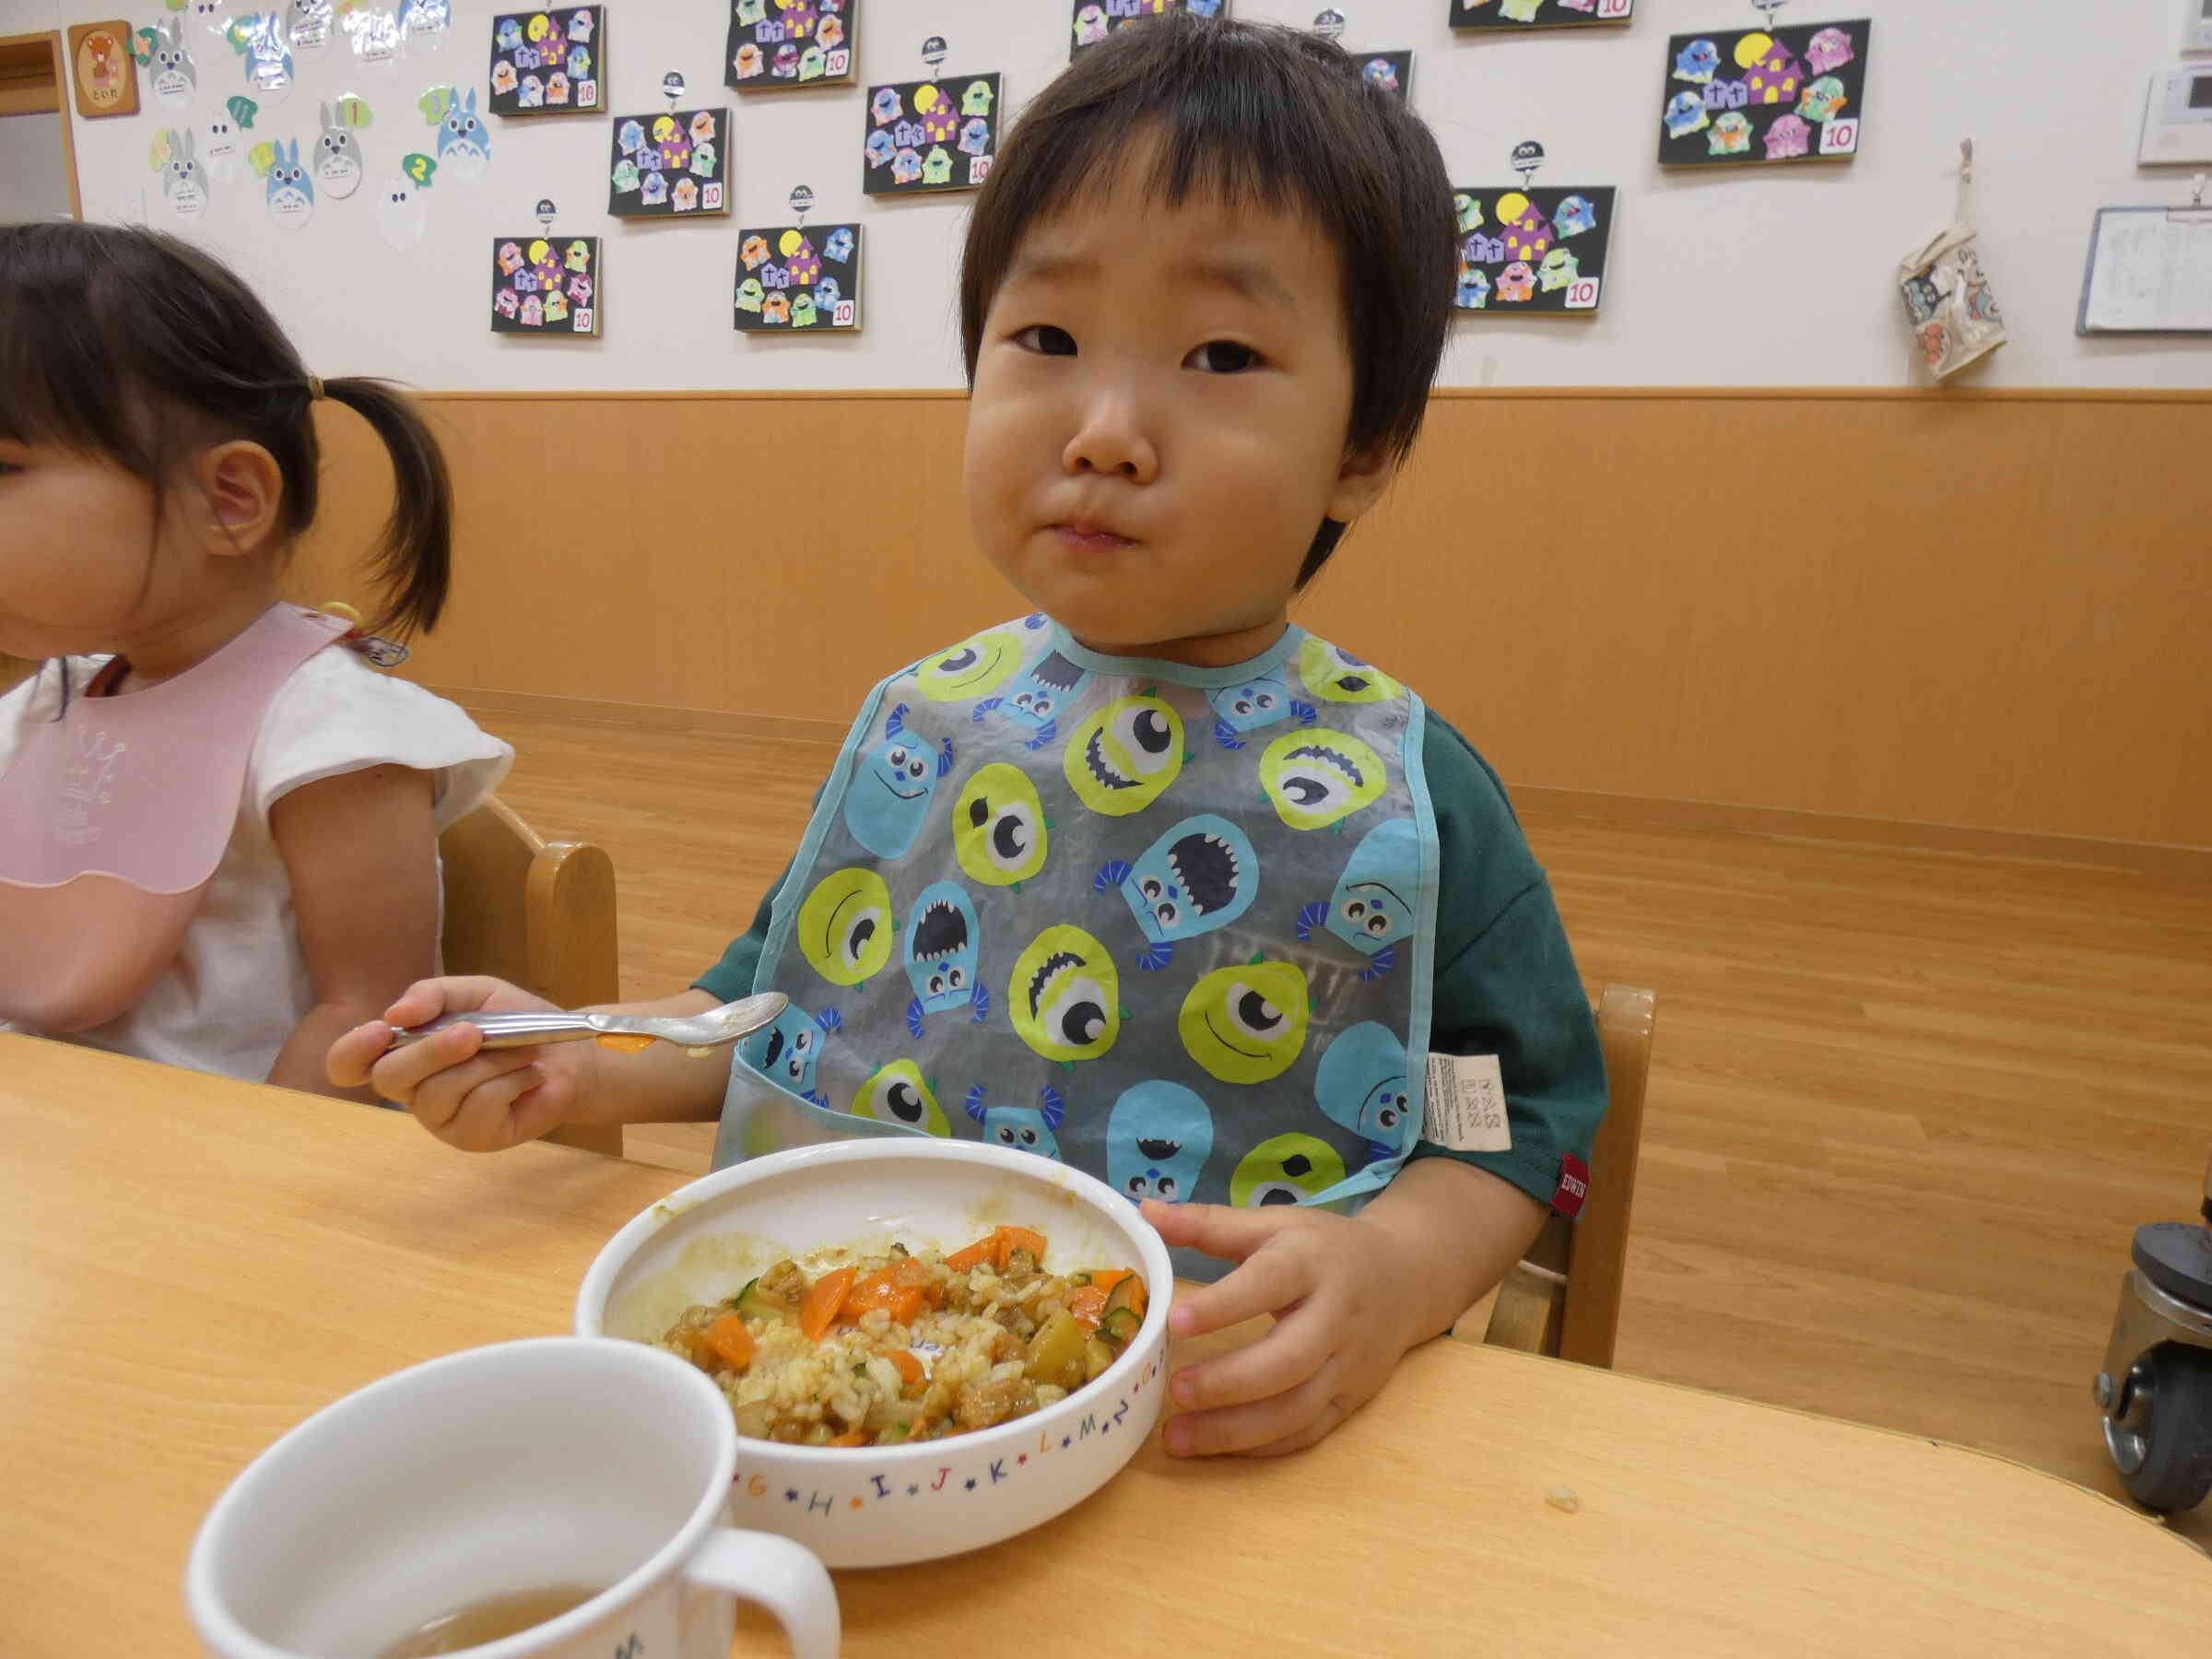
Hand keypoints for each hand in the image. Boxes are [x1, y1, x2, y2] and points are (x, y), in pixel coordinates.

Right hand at [325, 976, 594, 1151]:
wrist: (572, 1054)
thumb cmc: (517, 1024)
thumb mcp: (474, 994)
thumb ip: (433, 995)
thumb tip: (396, 1014)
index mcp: (402, 1053)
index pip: (348, 1064)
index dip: (351, 1052)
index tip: (380, 1031)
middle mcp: (412, 1091)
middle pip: (391, 1078)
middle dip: (432, 1051)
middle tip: (473, 1032)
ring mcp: (440, 1120)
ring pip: (440, 1092)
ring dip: (487, 1063)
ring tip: (519, 1051)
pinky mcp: (473, 1138)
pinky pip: (479, 1107)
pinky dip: (510, 1082)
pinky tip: (527, 1077)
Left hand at [1141, 1198, 1417, 1457]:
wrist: (1407, 1278)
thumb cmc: (1325, 1249)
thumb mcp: (1275, 1224)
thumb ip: (1210, 1223)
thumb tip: (1145, 1212)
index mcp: (1313, 1263)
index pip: (1268, 1283)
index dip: (1223, 1304)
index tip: (1175, 1320)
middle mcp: (1336, 1317)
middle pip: (1288, 1361)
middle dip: (1229, 1382)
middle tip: (1174, 1391)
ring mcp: (1349, 1366)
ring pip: (1297, 1410)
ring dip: (1235, 1430)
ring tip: (1177, 1437)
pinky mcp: (1352, 1401)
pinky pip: (1307, 1434)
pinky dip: (1260, 1447)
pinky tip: (1214, 1447)